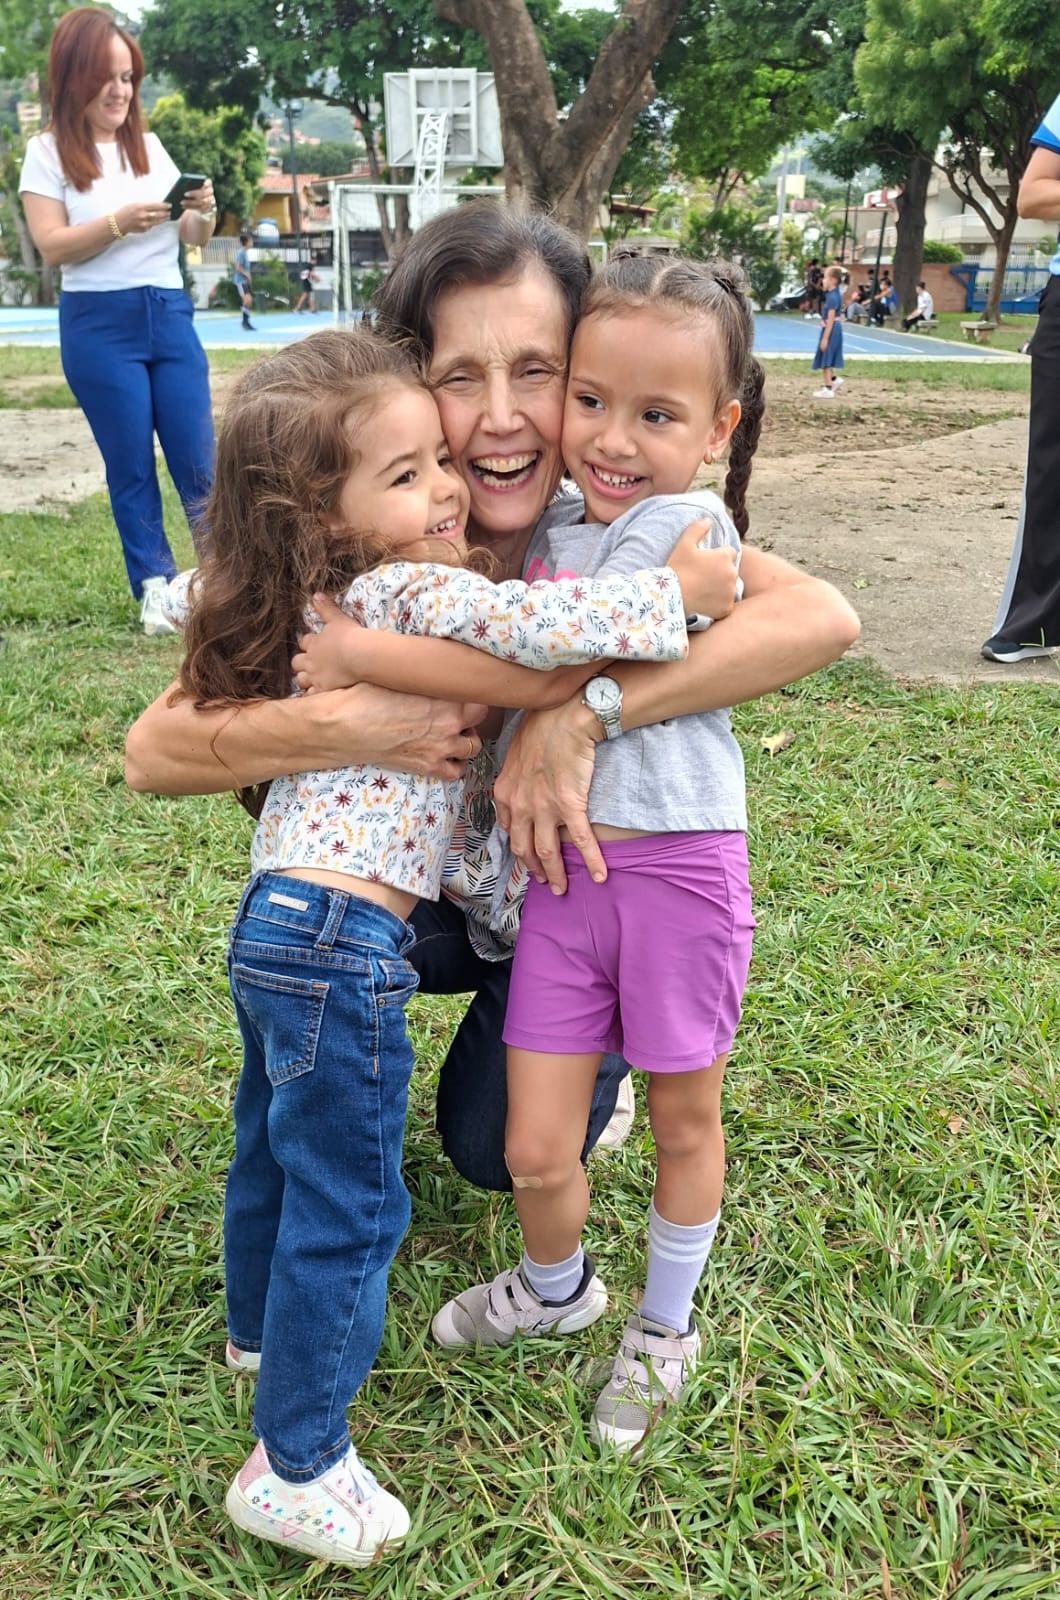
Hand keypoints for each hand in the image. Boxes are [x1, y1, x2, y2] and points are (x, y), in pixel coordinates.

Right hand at [115, 203, 171, 233]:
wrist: (118, 223)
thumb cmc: (125, 211)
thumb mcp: (134, 204)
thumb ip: (145, 206)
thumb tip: (155, 206)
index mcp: (141, 207)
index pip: (156, 206)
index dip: (164, 206)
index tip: (170, 206)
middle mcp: (144, 216)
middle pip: (159, 215)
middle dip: (166, 213)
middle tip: (169, 212)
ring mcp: (144, 224)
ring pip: (158, 222)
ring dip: (163, 219)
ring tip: (167, 217)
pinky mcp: (144, 230)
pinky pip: (151, 226)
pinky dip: (154, 224)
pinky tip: (154, 222)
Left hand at [181, 181, 215, 216]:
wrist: (198, 202)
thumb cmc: (193, 190)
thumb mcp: (193, 186)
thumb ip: (191, 185)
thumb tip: (181, 185)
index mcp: (208, 185)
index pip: (209, 183)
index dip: (207, 183)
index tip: (203, 183)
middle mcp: (210, 193)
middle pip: (204, 193)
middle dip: (194, 193)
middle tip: (184, 194)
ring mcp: (210, 201)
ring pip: (202, 202)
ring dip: (191, 202)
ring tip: (181, 202)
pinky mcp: (207, 208)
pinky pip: (200, 209)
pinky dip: (191, 207)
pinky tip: (183, 206)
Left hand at [292, 594, 368, 691]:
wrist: (359, 655)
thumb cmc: (350, 635)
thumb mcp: (337, 618)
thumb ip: (326, 608)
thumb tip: (316, 594)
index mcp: (314, 643)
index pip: (304, 642)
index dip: (308, 644)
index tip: (313, 645)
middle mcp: (311, 660)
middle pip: (297, 662)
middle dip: (301, 663)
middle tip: (309, 664)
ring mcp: (315, 676)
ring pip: (300, 680)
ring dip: (304, 679)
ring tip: (310, 680)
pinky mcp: (323, 689)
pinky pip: (311, 695)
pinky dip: (311, 695)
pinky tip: (315, 695)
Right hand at [317, 683, 485, 776]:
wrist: (346, 726)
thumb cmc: (366, 695)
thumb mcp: (400, 678)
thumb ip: (425, 681)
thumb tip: (433, 673)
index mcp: (446, 697)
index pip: (478, 696)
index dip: (469, 695)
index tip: (461, 695)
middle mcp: (450, 723)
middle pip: (480, 720)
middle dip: (470, 717)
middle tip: (455, 713)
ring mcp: (441, 748)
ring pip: (473, 747)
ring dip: (465, 740)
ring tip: (450, 735)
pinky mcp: (428, 767)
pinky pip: (456, 772)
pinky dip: (453, 765)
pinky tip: (443, 756)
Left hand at [494, 700, 604, 892]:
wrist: (565, 716)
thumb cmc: (542, 725)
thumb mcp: (516, 751)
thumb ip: (517, 773)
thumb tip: (524, 781)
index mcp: (505, 792)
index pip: (509, 829)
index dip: (519, 846)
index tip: (527, 855)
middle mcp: (520, 805)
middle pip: (524, 848)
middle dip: (534, 868)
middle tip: (543, 880)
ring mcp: (544, 808)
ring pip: (546, 853)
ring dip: (555, 874)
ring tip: (562, 888)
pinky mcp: (570, 806)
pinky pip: (580, 841)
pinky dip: (591, 860)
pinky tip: (599, 875)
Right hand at [665, 522, 740, 621]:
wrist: (671, 597)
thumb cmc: (677, 569)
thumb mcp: (684, 544)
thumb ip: (697, 529)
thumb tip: (708, 519)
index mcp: (725, 557)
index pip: (729, 553)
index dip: (718, 557)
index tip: (706, 563)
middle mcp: (732, 574)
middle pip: (731, 570)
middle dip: (721, 572)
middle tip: (703, 578)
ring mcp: (730, 593)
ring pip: (729, 588)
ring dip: (721, 588)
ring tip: (703, 590)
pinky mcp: (727, 608)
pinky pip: (726, 604)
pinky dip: (718, 604)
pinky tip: (705, 602)